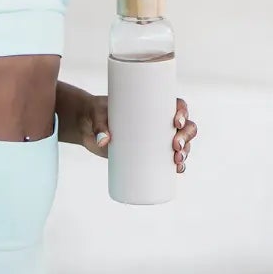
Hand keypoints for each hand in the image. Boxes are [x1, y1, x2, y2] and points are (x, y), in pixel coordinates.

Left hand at [79, 95, 197, 172]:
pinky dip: (178, 164)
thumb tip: (103, 142)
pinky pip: (170, 159)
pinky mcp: (149, 153)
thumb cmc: (96, 114)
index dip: (183, 113)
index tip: (176, 122)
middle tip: (175, 146)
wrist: (87, 126)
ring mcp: (156, 138)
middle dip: (185, 137)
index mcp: (153, 104)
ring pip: (181, 144)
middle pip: (184, 127)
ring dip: (185, 152)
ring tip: (177, 161)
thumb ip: (99, 126)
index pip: (176, 105)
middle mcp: (159, 120)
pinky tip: (179, 169)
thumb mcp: (97, 115)